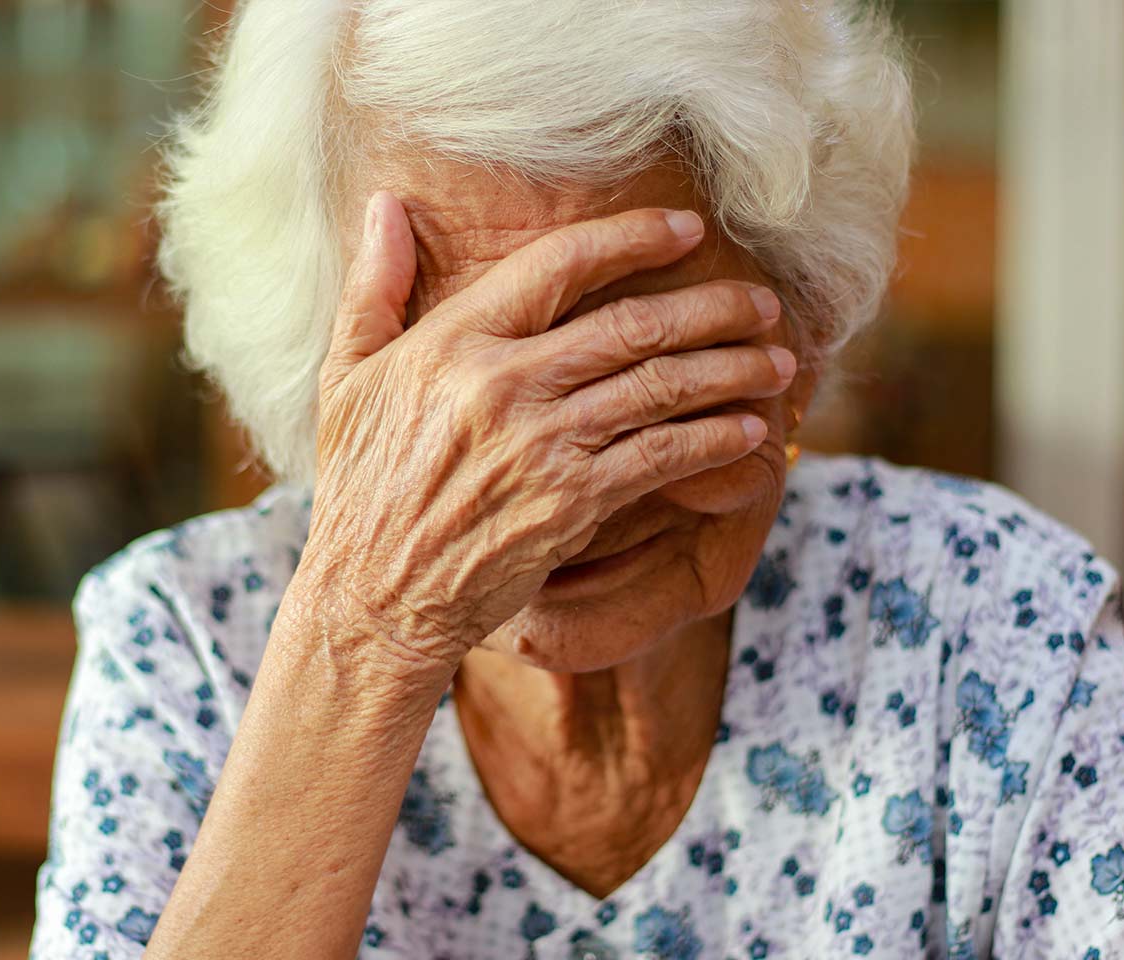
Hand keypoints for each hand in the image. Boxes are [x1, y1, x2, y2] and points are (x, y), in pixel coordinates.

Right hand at [294, 191, 793, 669]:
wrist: (375, 596)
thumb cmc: (361, 486)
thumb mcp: (347, 379)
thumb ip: (374, 289)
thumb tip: (384, 205)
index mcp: (453, 343)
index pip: (558, 266)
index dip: (632, 239)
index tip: (686, 230)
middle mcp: (503, 385)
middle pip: (632, 325)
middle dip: (712, 308)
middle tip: (761, 302)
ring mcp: (542, 446)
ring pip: (660, 388)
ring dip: (731, 369)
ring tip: (776, 359)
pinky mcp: (571, 504)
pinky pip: (661, 458)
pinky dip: (713, 440)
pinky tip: (746, 431)